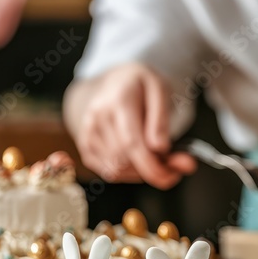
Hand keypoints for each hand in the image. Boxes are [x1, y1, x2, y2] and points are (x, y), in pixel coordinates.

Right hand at [70, 63, 196, 188]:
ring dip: (141, 172)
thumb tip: (160, 148)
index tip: (171, 176)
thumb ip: (161, 120)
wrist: (115, 82)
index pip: (131, 143)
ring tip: (156, 158)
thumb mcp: (160, 90)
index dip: (151, 166)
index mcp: (118, 101)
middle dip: (151, 170)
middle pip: (124, 160)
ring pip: (116, 170)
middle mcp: (98, 118)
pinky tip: (139, 160)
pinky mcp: (86, 146)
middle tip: (171, 164)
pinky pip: (109, 172)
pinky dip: (128, 174)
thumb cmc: (141, 85)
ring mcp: (88, 133)